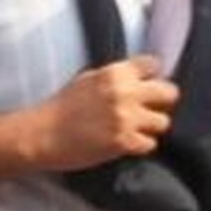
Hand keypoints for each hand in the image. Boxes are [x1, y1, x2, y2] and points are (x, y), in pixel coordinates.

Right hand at [30, 57, 176, 172]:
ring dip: (150, 127)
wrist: (41, 134)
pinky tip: (126, 144)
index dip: (151, 77)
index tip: (144, 87)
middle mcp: (125, 93)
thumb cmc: (60, 108)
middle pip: (169, 93)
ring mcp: (126, 118)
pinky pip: (150, 144)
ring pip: (163, 122)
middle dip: (160, 102)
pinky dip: (140, 146)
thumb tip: (138, 79)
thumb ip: (115, 77)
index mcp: (116, 73)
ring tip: (134, 130)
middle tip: (147, 111)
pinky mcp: (123, 142)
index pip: (155, 65)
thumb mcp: (88, 80)